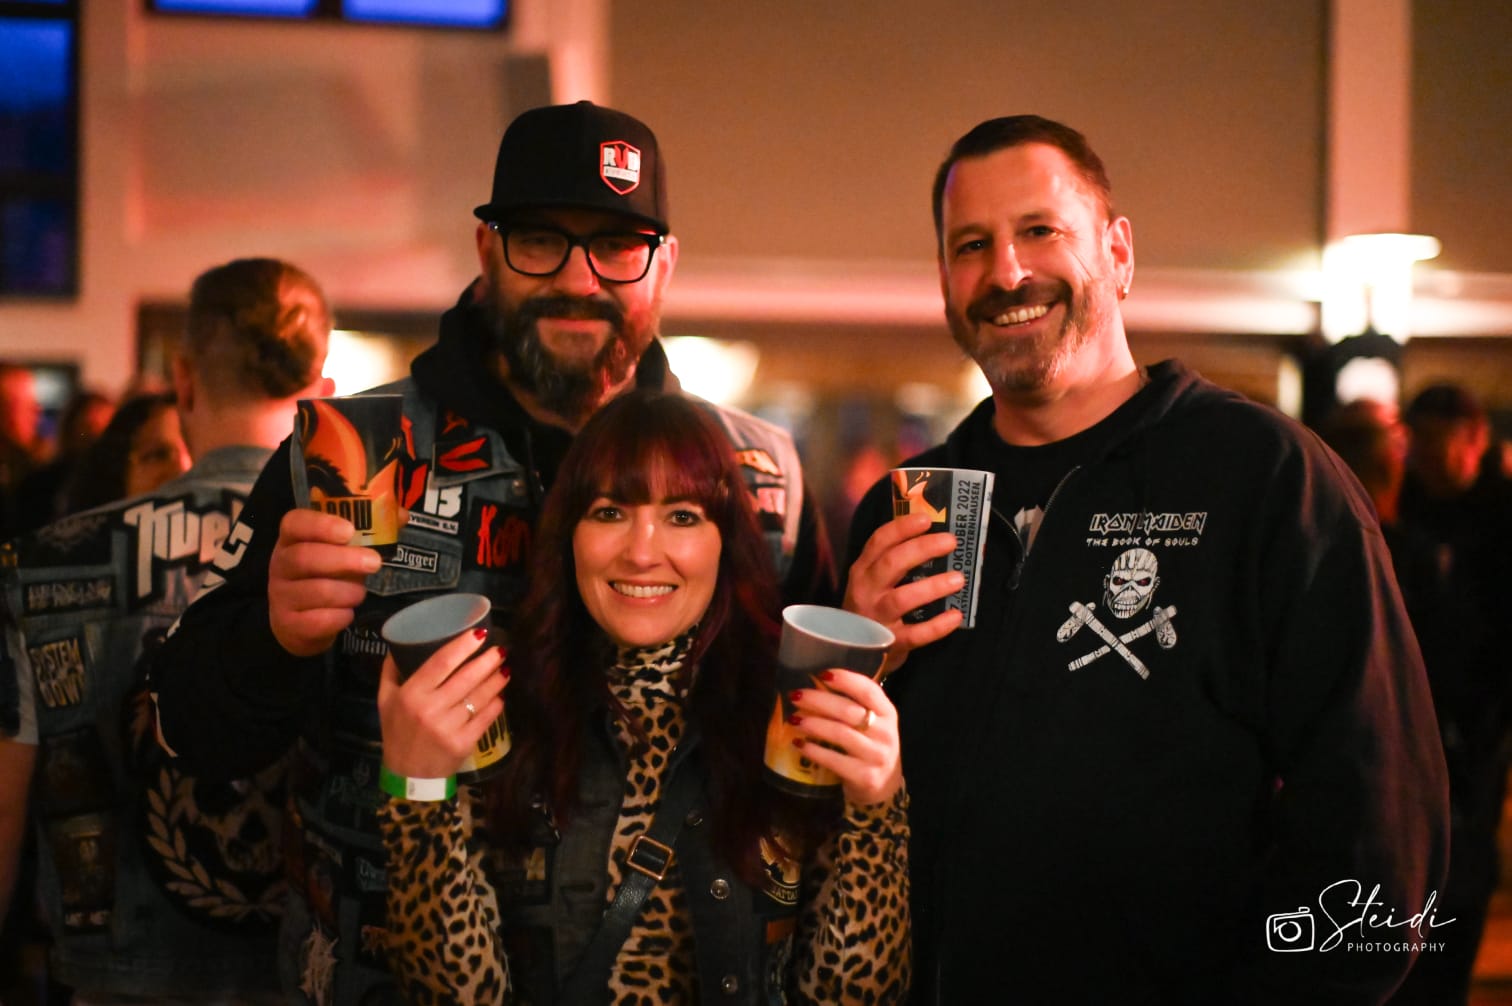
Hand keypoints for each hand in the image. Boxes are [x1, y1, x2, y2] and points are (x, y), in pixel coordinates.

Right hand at [267, 509, 381, 656]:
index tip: (349, 530)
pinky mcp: (288, 624)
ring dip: (349, 592)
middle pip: (304, 557)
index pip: (295, 523)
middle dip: (344, 560)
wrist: (301, 621)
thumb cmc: (327, 575)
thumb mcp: (342, 550)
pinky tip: (347, 612)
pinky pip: (319, 620)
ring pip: (317, 591)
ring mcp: (281, 596)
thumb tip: (400, 516)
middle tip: (374, 562)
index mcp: (292, 539)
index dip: (320, 524)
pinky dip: (341, 616)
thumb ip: (369, 530)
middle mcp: (280, 564)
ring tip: (359, 592)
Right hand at [377, 629, 508, 779]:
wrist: (407, 775)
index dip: (462, 646)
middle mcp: (430, 709)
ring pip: (479, 696)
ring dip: (496, 680)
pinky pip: (486, 717)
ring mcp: (448, 727)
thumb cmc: (397, 732)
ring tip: (504, 668)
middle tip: (501, 649)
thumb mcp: (385, 700)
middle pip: (466, 677)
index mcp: (411, 694)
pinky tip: (500, 694)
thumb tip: (400, 643)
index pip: (441, 662)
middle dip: (487, 660)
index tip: (479, 633)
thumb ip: (392, 671)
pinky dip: (496, 704)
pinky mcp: (463, 743)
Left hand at [787, 669, 901, 806]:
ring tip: (794, 719)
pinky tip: (799, 744)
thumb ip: (853, 706)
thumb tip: (814, 685)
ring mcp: (877, 756)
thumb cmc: (870, 747)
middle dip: (818, 700)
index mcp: (888, 713)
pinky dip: (813, 750)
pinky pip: (834, 760)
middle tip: (795, 696)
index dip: (845, 679)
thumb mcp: (872, 724)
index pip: (869, 690)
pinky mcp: (865, 777)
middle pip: (849, 710)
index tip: (821, 674)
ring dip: (813, 724)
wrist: (885, 787)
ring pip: (840, 733)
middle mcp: (886, 733)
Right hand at [844, 512, 963, 668]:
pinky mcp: (891, 643)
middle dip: (922, 549)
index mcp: (862, 571)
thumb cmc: (871, 609)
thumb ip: (893, 563)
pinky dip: (938, 626)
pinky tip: (955, 616)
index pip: (879, 542)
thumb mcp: (872, 582)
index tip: (926, 519)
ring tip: (959, 579)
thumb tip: (934, 539)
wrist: (852, 654)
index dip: (902, 528)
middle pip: (891, 564)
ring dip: (933, 587)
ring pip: (903, 598)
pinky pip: (916, 634)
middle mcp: (866, 592)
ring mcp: (877, 619)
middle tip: (950, 542)